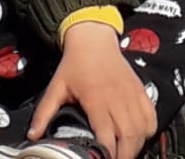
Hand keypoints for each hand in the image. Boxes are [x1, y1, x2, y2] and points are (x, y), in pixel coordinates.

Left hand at [29, 21, 154, 158]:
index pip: (107, 134)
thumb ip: (44, 113)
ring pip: (142, 128)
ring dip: (137, 146)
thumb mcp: (56, 87)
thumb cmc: (75, 64)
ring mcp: (131, 94)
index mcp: (96, 98)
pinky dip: (149, 131)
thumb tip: (33, 135)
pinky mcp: (140, 90)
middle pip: (129, 135)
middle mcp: (117, 98)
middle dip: (125, 155)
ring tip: (125, 154)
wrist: (93, 38)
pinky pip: (151, 116)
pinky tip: (139, 138)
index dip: (108, 153)